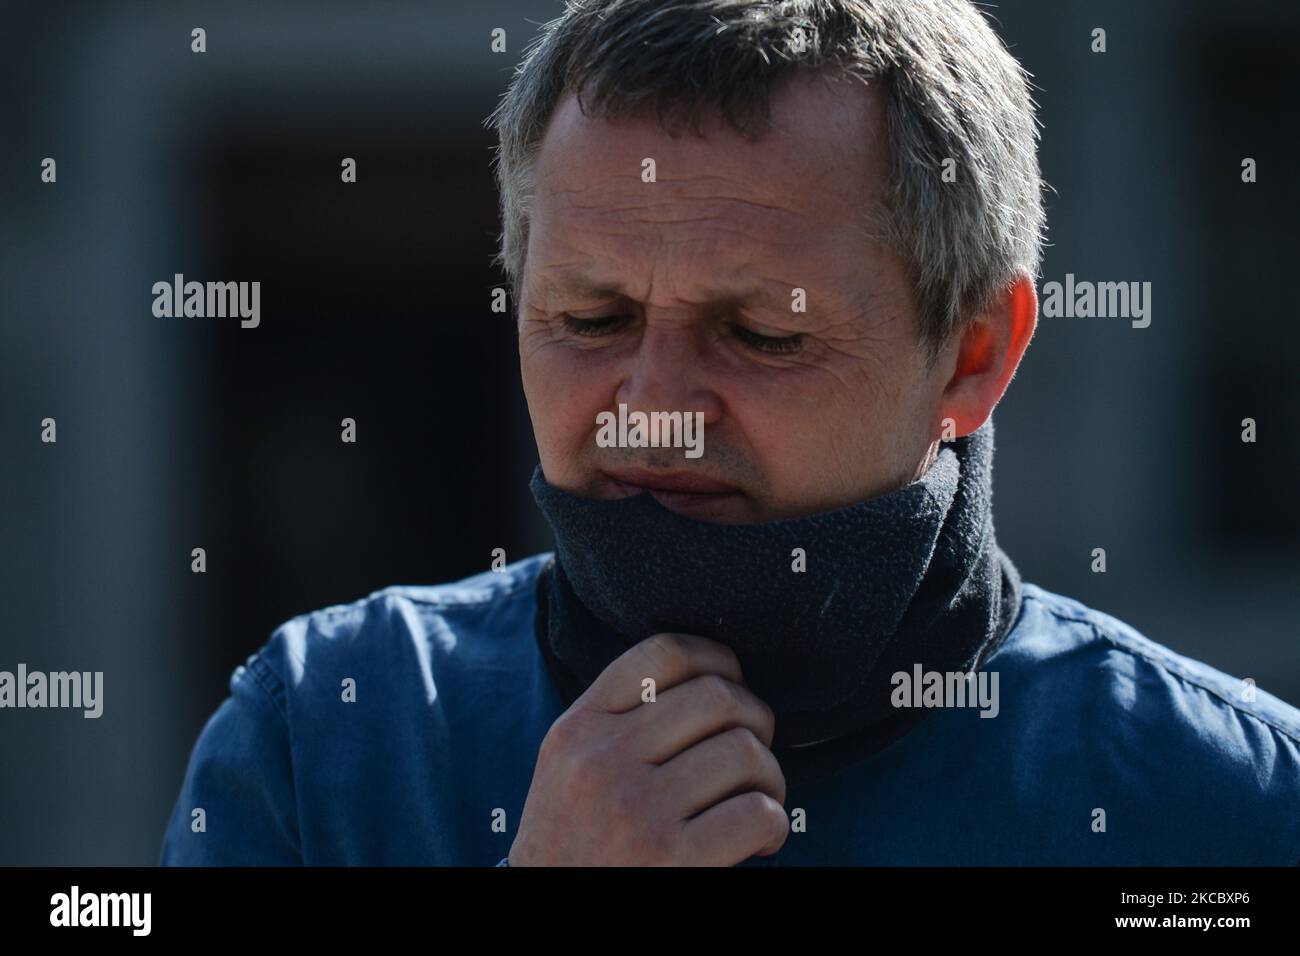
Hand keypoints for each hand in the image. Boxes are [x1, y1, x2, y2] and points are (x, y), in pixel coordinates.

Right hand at [510, 632, 788, 864]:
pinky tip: (758, 839)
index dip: (717, 659)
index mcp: (579, 727)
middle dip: (756, 720)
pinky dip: (773, 823)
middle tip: (753, 756)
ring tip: (757, 800)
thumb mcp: (568, 763)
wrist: (548, 906)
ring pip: (745, 752)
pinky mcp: (670, 857)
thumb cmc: (572, 838)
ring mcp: (636, 807)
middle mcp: (603, 759)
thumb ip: (616, 718)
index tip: (732, 685)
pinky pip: (756, 812)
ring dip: (770, 777)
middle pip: (717, 697)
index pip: (664, 653)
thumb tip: (708, 679)